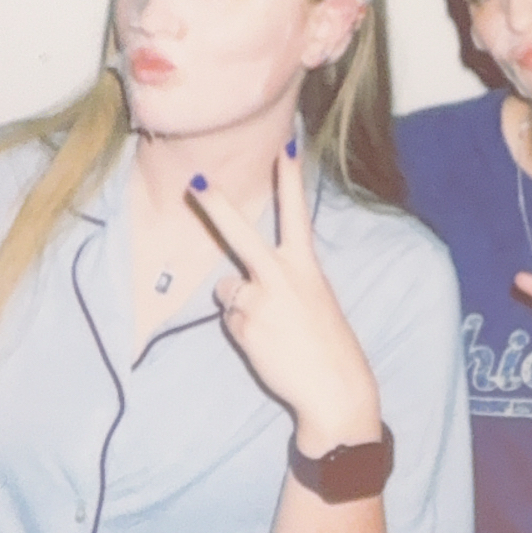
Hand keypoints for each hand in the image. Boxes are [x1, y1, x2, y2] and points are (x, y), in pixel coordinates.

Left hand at [189, 144, 381, 452]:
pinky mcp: (244, 324)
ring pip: (227, 289)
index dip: (290, 177)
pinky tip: (267, 345)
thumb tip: (238, 287)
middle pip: (240, 233)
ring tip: (272, 329)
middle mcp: (281, 275)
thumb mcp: (314, 300)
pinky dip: (242, 331)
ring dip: (240, 306)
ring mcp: (259, 299)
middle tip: (196, 181)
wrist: (335, 388)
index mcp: (306, 266)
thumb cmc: (328, 345)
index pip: (296, 213)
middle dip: (215, 206)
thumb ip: (282, 283)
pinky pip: (230, 320)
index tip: (286, 144)